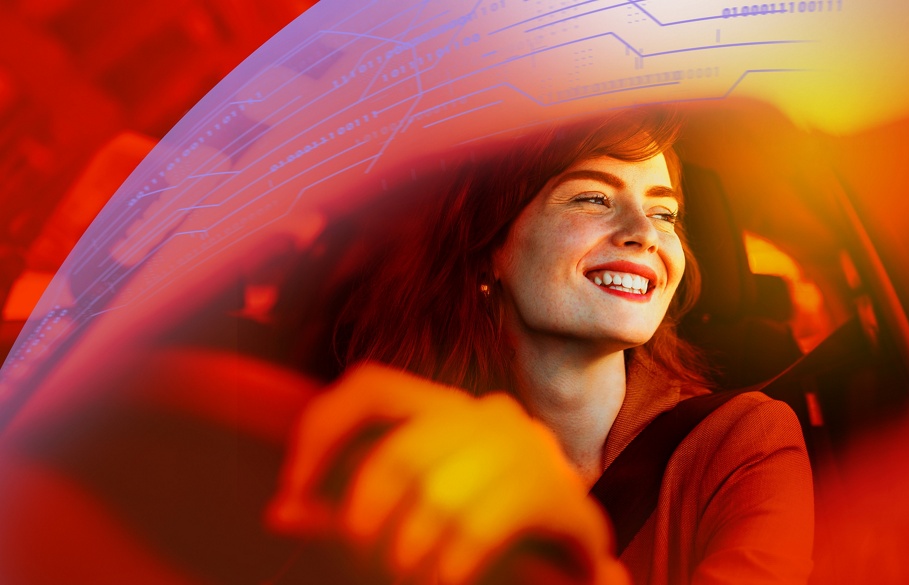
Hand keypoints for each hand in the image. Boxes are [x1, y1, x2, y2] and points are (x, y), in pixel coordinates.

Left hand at [266, 363, 628, 584]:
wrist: (566, 575)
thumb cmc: (471, 544)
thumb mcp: (397, 525)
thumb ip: (342, 517)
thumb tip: (280, 514)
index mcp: (445, 409)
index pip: (371, 387)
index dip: (321, 432)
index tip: (289, 493)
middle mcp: (489, 416)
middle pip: (401, 452)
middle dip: (366, 516)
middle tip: (364, 556)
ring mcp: (534, 451)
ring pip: (440, 496)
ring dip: (411, 552)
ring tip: (413, 573)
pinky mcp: (565, 496)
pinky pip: (488, 525)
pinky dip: (455, 561)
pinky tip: (449, 577)